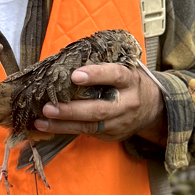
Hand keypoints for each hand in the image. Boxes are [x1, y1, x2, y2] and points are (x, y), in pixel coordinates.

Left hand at [33, 62, 166, 145]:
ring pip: (91, 126)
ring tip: (41, 121)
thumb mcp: (124, 68)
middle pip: (99, 109)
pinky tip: (49, 127)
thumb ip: (102, 65)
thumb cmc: (128, 82)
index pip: (115, 75)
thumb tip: (66, 60)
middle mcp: (127, 103)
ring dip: (63, 125)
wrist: (153, 108)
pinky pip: (88, 133)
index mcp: (130, 80)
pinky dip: (67, 130)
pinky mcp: (112, 135)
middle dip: (71, 110)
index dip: (96, 75)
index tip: (75, 75)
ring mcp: (120, 122)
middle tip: (48, 107)